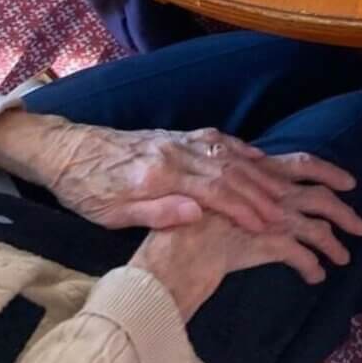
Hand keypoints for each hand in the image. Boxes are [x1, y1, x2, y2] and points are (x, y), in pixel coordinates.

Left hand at [0, 107, 356, 232]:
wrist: (67, 150)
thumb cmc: (85, 190)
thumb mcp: (110, 215)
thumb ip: (156, 212)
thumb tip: (198, 214)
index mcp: (160, 176)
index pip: (215, 193)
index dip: (246, 209)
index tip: (272, 225)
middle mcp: (176, 153)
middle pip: (231, 172)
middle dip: (265, 193)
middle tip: (294, 211)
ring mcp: (180, 141)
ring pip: (231, 155)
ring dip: (261, 174)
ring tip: (289, 191)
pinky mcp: (179, 137)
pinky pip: (221, 142)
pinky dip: (244, 152)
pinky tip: (261, 161)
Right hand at [130, 173, 361, 320]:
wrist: (170, 255)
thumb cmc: (184, 231)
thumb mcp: (214, 202)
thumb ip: (239, 195)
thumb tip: (260, 199)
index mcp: (258, 177)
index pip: (303, 164)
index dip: (329, 170)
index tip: (350, 181)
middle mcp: (269, 194)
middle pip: (320, 196)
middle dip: (344, 211)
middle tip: (361, 226)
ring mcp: (270, 219)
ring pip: (318, 227)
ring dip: (334, 243)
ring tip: (344, 259)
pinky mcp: (268, 245)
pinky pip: (302, 255)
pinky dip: (312, 266)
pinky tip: (315, 277)